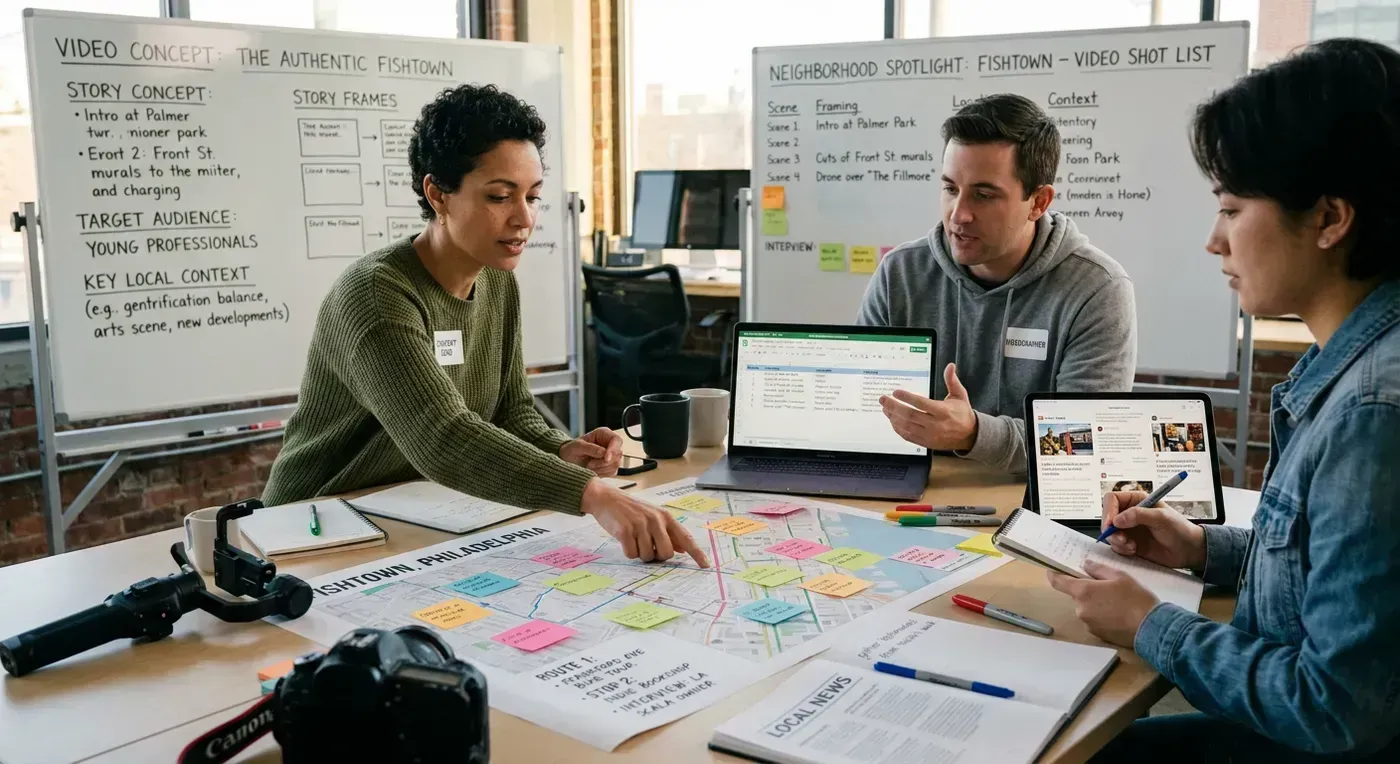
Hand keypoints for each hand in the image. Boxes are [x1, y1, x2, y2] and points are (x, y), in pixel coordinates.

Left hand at [559, 428, 622, 475]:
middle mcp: (609, 444)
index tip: (606, 458)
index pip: (616, 440)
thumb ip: (590, 448)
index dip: (613, 449)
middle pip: (618, 454)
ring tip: (589, 466)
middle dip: (604, 462)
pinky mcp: (610, 466)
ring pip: (616, 464)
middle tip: (590, 464)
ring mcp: (611, 455)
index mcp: (603, 434)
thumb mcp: (577, 447)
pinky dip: (602, 473)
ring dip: (601, 468)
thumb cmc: (571, 451)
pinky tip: (593, 470)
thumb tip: (604, 452)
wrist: (567, 461)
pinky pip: (612, 472)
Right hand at [580, 479, 709, 567]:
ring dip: (640, 553)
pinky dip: (628, 552)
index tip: (706, 565)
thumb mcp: (652, 516)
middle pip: (666, 554)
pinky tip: (624, 539)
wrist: (606, 498)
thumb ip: (668, 532)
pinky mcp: (625, 531)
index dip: (696, 553)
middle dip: (656, 556)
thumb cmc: (630, 510)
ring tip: (633, 539)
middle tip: (647, 545)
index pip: (685, 538)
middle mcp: (656, 520)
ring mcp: (640, 525)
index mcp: (665, 517)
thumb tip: (682, 548)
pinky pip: (632, 554)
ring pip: (648, 556)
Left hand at [880, 363, 977, 450]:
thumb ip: (952, 380)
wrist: (969, 436)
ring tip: (885, 409)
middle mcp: (936, 424)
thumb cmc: (962, 413)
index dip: (907, 397)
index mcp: (943, 411)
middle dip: (894, 407)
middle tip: (883, 399)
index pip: (921, 403)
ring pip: (907, 427)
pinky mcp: (926, 443)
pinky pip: (908, 436)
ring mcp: (930, 435)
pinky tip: (892, 420)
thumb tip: (950, 366)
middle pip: (910, 415)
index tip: (896, 392)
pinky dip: (898, 429)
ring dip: (893, 417)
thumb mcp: (960, 395)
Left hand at [1047, 560, 1158, 646]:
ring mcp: (1088, 624)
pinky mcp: (1097, 635)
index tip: (1051, 571)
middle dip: (1088, 591)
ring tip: (1118, 603)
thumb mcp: (1120, 576)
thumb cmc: (1136, 598)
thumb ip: (1099, 569)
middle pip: (1078, 596)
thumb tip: (1085, 565)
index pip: (1059, 582)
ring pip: (1087, 609)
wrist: (1151, 628)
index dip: (1054, 575)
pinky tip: (1118, 615)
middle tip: (1108, 588)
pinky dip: (1102, 617)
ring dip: (1096, 604)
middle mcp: (1081, 609)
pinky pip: (1094, 621)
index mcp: (1083, 592)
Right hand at [1102, 491, 1205, 571]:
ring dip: (1117, 541)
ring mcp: (1128, 529)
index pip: (1112, 500)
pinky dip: (1121, 549)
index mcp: (1136, 500)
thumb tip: (1117, 519)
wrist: (1188, 550)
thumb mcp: (1162, 517)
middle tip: (1122, 539)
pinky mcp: (1129, 543)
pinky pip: (1115, 546)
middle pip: (1107, 517)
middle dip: (1111, 530)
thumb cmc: (1179, 529)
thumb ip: (1139, 515)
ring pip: (1109, 533)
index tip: (1111, 524)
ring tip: (1131, 546)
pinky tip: (1134, 550)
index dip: (1108, 511)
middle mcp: (1129, 513)